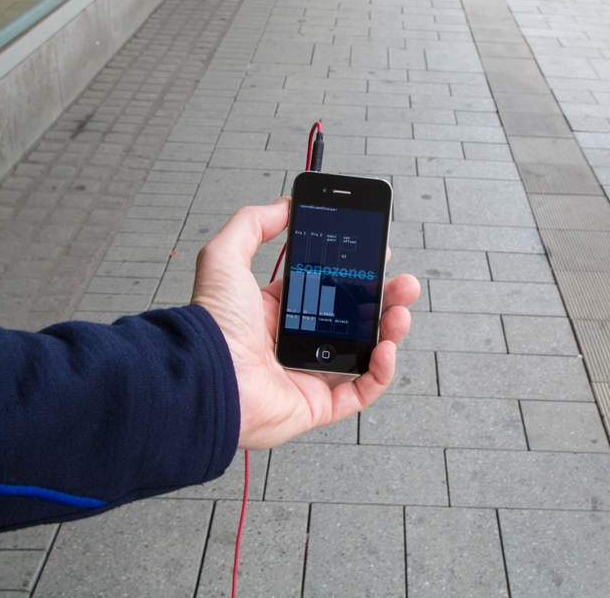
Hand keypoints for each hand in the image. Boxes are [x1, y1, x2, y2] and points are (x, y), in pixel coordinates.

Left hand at [191, 197, 419, 449]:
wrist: (206, 377)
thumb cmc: (212, 325)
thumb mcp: (225, 257)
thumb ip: (252, 224)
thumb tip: (283, 205)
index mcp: (275, 311)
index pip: (327, 288)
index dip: (355, 273)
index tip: (377, 255)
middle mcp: (293, 342)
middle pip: (353, 318)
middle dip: (383, 299)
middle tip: (403, 284)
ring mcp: (307, 374)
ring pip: (363, 353)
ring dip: (389, 331)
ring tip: (400, 313)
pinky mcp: (316, 404)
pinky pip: (360, 391)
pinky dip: (381, 372)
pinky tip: (386, 349)